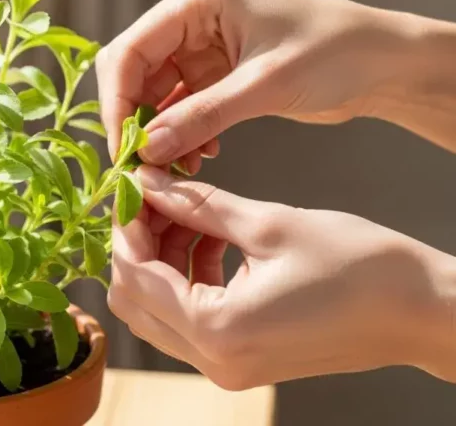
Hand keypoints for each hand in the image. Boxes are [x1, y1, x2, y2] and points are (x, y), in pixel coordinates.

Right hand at [96, 0, 455, 166]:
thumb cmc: (336, 52)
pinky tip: (200, 154)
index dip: (117, 100)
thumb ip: (200, 117)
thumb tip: (146, 149)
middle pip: (134, 71)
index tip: (123, 149)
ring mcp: (202, 46)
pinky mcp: (215, 72)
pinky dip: (183, 132)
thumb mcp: (263, 86)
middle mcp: (192, 18)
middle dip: (134, 118)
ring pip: (154, 93)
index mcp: (198, 0)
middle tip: (140, 163)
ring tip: (176, 165)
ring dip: (160, 131)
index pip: (131, 49)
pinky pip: (181, 105)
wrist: (383, 63)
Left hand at [108, 165, 455, 389]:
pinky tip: (210, 238)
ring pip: (158, 309)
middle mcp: (213, 360)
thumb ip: (199, 205)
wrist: (420, 311)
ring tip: (186, 210)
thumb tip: (148, 182)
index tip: (132, 186)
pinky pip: (188, 318)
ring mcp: (225, 366)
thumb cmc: (361, 267)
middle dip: (137, 242)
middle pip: (135, 299)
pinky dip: (186, 276)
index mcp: (217, 330)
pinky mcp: (239, 359)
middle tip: (155, 196)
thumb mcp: (270, 224)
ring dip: (161, 257)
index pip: (135, 275)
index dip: (126, 225)